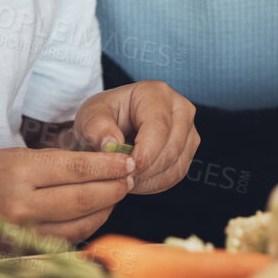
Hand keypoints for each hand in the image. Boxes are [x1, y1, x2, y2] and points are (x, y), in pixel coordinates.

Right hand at [0, 146, 135, 246]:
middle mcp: (22, 206)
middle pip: (84, 198)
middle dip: (114, 187)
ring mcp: (22, 235)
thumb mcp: (8, 156)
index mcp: (18, 173)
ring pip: (80, 225)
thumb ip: (49, 163)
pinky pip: (64, 242)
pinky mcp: (21, 254)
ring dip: (105, 209)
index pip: (77, 168)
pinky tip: (94, 215)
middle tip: (131, 176)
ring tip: (117, 194)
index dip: (109, 165)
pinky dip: (85, 228)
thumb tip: (95, 164)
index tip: (128, 159)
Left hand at [73, 81, 198, 194]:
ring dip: (149, 180)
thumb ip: (97, 128)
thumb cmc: (102, 118)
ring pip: (176, 165)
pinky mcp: (188, 150)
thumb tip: (111, 144)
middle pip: (171, 148)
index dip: (144, 153)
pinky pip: (176, 175)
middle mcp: (179, 108)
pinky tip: (136, 181)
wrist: (110, 126)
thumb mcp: (90, 118)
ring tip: (125, 179)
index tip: (125, 169)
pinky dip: (155, 184)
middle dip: (145, 170)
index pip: (158, 127)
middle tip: (121, 178)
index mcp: (156, 93)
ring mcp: (188, 129)